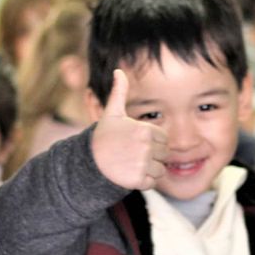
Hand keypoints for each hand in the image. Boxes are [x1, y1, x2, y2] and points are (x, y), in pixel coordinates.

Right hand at [91, 69, 167, 189]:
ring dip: (150, 170)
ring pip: (161, 170)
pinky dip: (145, 182)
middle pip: (165, 155)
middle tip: (134, 154)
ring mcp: (142, 164)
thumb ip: (119, 92)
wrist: (90, 163)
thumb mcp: (112, 113)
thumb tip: (118, 71)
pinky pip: (153, 183)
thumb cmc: (103, 137)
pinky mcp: (138, 180)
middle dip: (153, 156)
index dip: (153, 142)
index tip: (137, 142)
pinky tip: (131, 174)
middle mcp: (146, 147)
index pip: (164, 139)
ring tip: (132, 164)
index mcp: (145, 130)